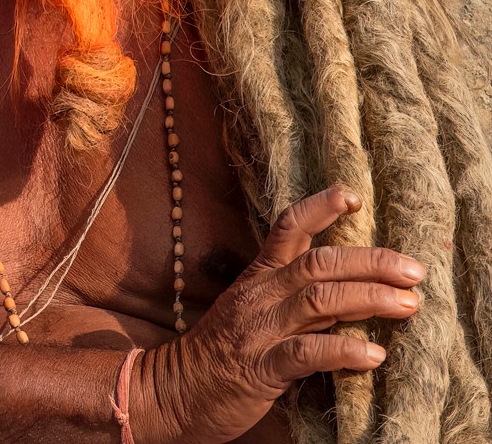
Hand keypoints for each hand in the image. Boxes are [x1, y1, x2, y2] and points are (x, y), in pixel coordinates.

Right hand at [140, 187, 424, 442]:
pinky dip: (343, 351)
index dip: (320, 207)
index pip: (288, 226)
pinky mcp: (261, 369)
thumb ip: (292, 295)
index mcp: (258, 276)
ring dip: (368, 298)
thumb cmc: (220, 350)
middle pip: (318, 262)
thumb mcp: (252, 309)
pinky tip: (373, 353)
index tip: (353, 196)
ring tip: (407, 305)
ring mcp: (260, 329)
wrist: (174, 389)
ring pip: (318, 300)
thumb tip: (348, 287)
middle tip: (413, 269)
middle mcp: (261, 294)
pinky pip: (306, 354)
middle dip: (370, 261)